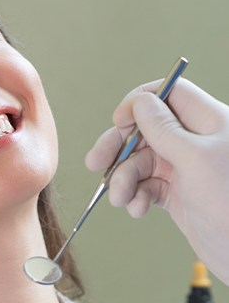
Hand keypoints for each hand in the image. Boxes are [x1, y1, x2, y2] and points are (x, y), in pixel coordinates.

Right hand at [85, 78, 228, 284]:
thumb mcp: (196, 160)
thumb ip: (164, 129)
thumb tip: (140, 103)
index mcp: (208, 122)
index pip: (169, 94)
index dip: (139, 103)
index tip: (118, 121)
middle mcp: (195, 142)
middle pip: (145, 130)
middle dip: (118, 148)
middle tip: (95, 163)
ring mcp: (185, 168)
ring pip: (140, 162)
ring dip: (124, 179)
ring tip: (120, 198)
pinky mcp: (177, 193)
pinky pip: (145, 186)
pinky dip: (136, 196)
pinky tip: (138, 208)